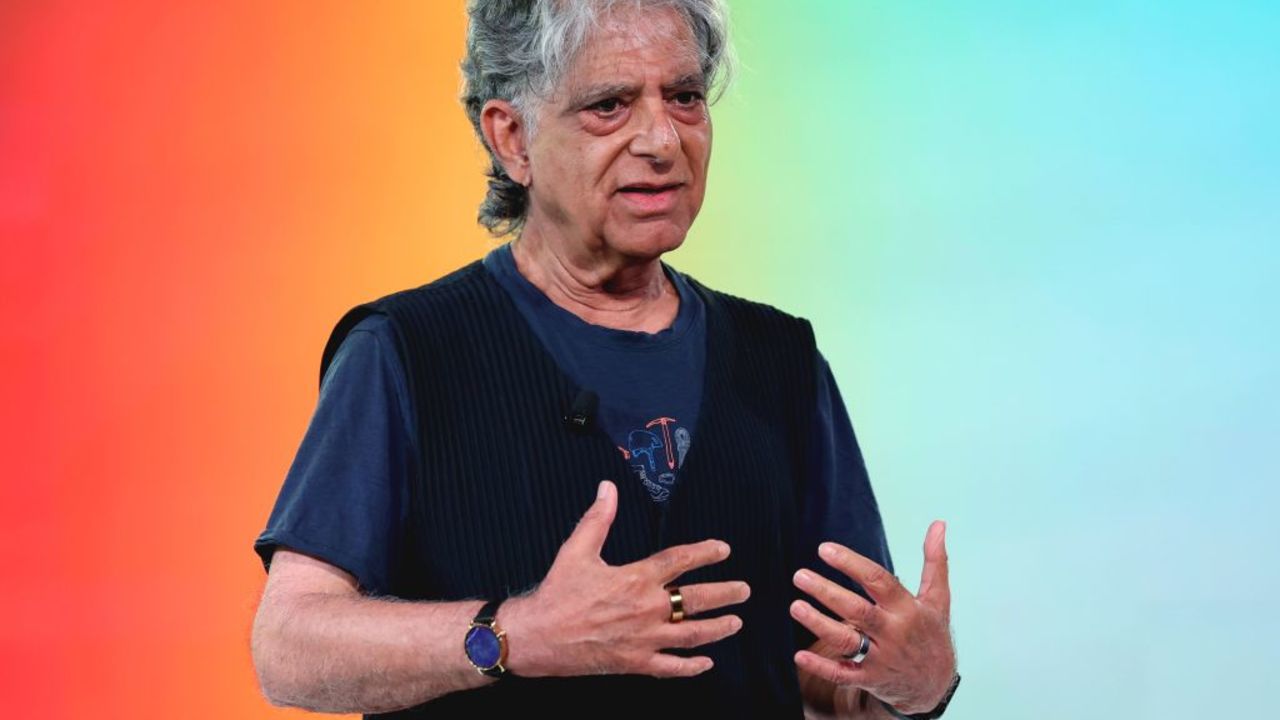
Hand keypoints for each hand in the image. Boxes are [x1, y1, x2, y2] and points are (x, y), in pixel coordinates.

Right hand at [500, 480, 749, 678]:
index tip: (723, 549)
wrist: (537, 636)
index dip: (705, 552)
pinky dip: (692, 666)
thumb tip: (608, 487)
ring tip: (736, 623)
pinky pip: (672, 667)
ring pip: (693, 635)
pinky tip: (707, 662)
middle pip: (698, 600)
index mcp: (636, 578)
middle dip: (726, 594)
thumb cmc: (557, 593)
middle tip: (744, 590)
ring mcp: (644, 638)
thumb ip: (598, 518)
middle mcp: (647, 609)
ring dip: (718, 628)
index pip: (681, 560)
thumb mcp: (576, 550)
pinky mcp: (635, 662)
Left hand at [791, 521, 955, 714]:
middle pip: (858, 610)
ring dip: (819, 624)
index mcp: (908, 609)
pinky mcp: (869, 679)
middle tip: (799, 575)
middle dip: (827, 592)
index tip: (824, 549)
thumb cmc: (932, 633)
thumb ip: (934, 561)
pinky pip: (843, 675)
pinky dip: (821, 667)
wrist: (935, 684)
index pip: (878, 581)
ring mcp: (881, 658)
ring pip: (847, 641)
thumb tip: (938, 524)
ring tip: (795, 607)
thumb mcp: (938, 599)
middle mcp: (894, 632)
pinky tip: (798, 655)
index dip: (851, 564)